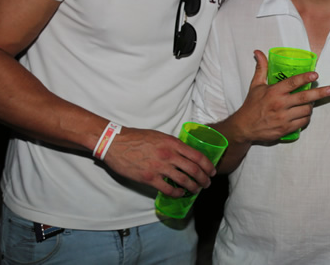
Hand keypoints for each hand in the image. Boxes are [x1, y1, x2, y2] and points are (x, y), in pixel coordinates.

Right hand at [102, 127, 217, 196]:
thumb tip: (184, 153)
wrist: (116, 143)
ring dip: (194, 187)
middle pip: (194, 170)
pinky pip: (168, 189)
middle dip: (204, 179)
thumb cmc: (138, 138)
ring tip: (197, 190)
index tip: (212, 171)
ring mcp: (160, 167)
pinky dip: (177, 193)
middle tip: (207, 183)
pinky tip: (180, 193)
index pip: (197, 156)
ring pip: (184, 181)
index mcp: (173, 143)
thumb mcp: (160, 136)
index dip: (208, 166)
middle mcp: (169, 155)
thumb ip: (173, 145)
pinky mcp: (150, 178)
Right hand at [228, 50, 329, 143]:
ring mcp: (283, 118)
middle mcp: (280, 104)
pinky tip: (305, 113)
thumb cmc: (251, 105)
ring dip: (311, 106)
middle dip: (320, 93)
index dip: (305, 78)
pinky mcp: (285, 129)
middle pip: (304, 97)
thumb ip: (261, 68)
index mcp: (273, 92)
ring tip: (311, 102)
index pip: (292, 83)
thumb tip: (259, 52)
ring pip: (306, 110)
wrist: (245, 127)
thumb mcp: (256, 85)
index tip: (315, 75)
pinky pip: (302, 122)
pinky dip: (306, 117)